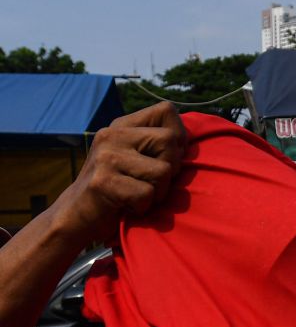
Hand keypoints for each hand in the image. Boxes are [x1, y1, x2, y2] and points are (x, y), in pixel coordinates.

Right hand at [51, 101, 185, 242]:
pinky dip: (144, 206)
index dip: (178, 136)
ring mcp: (105, 157)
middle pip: (169, 141)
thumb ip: (157, 143)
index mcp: (122, 126)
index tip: (166, 157)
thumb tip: (188, 139)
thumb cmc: (118, 188)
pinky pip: (147, 194)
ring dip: (158, 192)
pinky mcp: (102, 182)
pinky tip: (127, 206)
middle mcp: (112, 136)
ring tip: (138, 195)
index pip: (167, 110)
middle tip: (151, 183)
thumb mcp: (135, 157)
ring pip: (163, 171)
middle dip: (171, 168)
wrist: (76, 216)